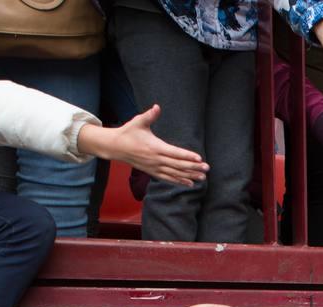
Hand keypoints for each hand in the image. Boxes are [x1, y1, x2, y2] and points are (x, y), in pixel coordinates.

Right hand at [76, 106, 207, 185]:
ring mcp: (154, 167)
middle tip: (207, 169)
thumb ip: (149, 115)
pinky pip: (168, 178)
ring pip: (175, 173)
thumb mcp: (138, 122)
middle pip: (178, 165)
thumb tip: (157, 107)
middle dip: (193, 167)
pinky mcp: (152, 172)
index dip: (187, 156)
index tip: (199, 158)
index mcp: (155, 147)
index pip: (175, 153)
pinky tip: (190, 184)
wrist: (115, 147)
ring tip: (202, 178)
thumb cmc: (128, 132)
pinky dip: (179, 181)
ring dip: (189, 176)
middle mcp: (156, 159)